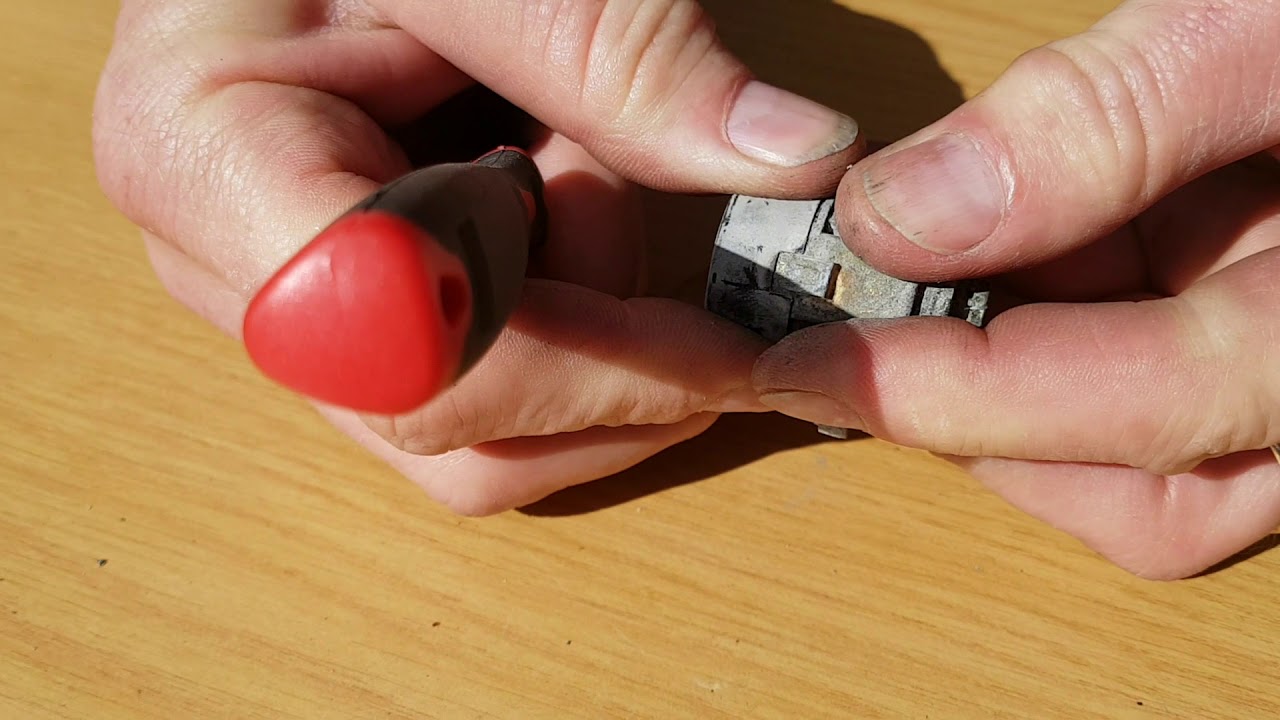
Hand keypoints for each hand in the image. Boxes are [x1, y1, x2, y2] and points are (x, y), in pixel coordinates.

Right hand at [93, 0, 863, 513]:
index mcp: (210, 159)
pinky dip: (561, 302)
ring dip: (581, 309)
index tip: (721, 352)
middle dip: (594, 331)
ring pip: (482, 426)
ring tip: (560, 148)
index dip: (581, 374)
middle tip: (616, 173)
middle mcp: (231, 267)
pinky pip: (485, 383)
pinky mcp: (351, 318)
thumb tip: (793, 158)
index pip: (408, 355)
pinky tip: (537, 185)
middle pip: (451, 424)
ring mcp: (294, 306)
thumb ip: (616, 46)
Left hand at [754, 0, 1279, 579]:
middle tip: (876, 313)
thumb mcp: (1271, 19)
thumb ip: (1107, 116)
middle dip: (991, 415)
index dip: (958, 399)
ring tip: (960, 264)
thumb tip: (903, 214)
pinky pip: (1168, 398)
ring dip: (1024, 386)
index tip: (809, 367)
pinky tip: (1034, 251)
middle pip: (1150, 487)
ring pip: (1155, 465)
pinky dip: (1072, 341)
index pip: (1150, 408)